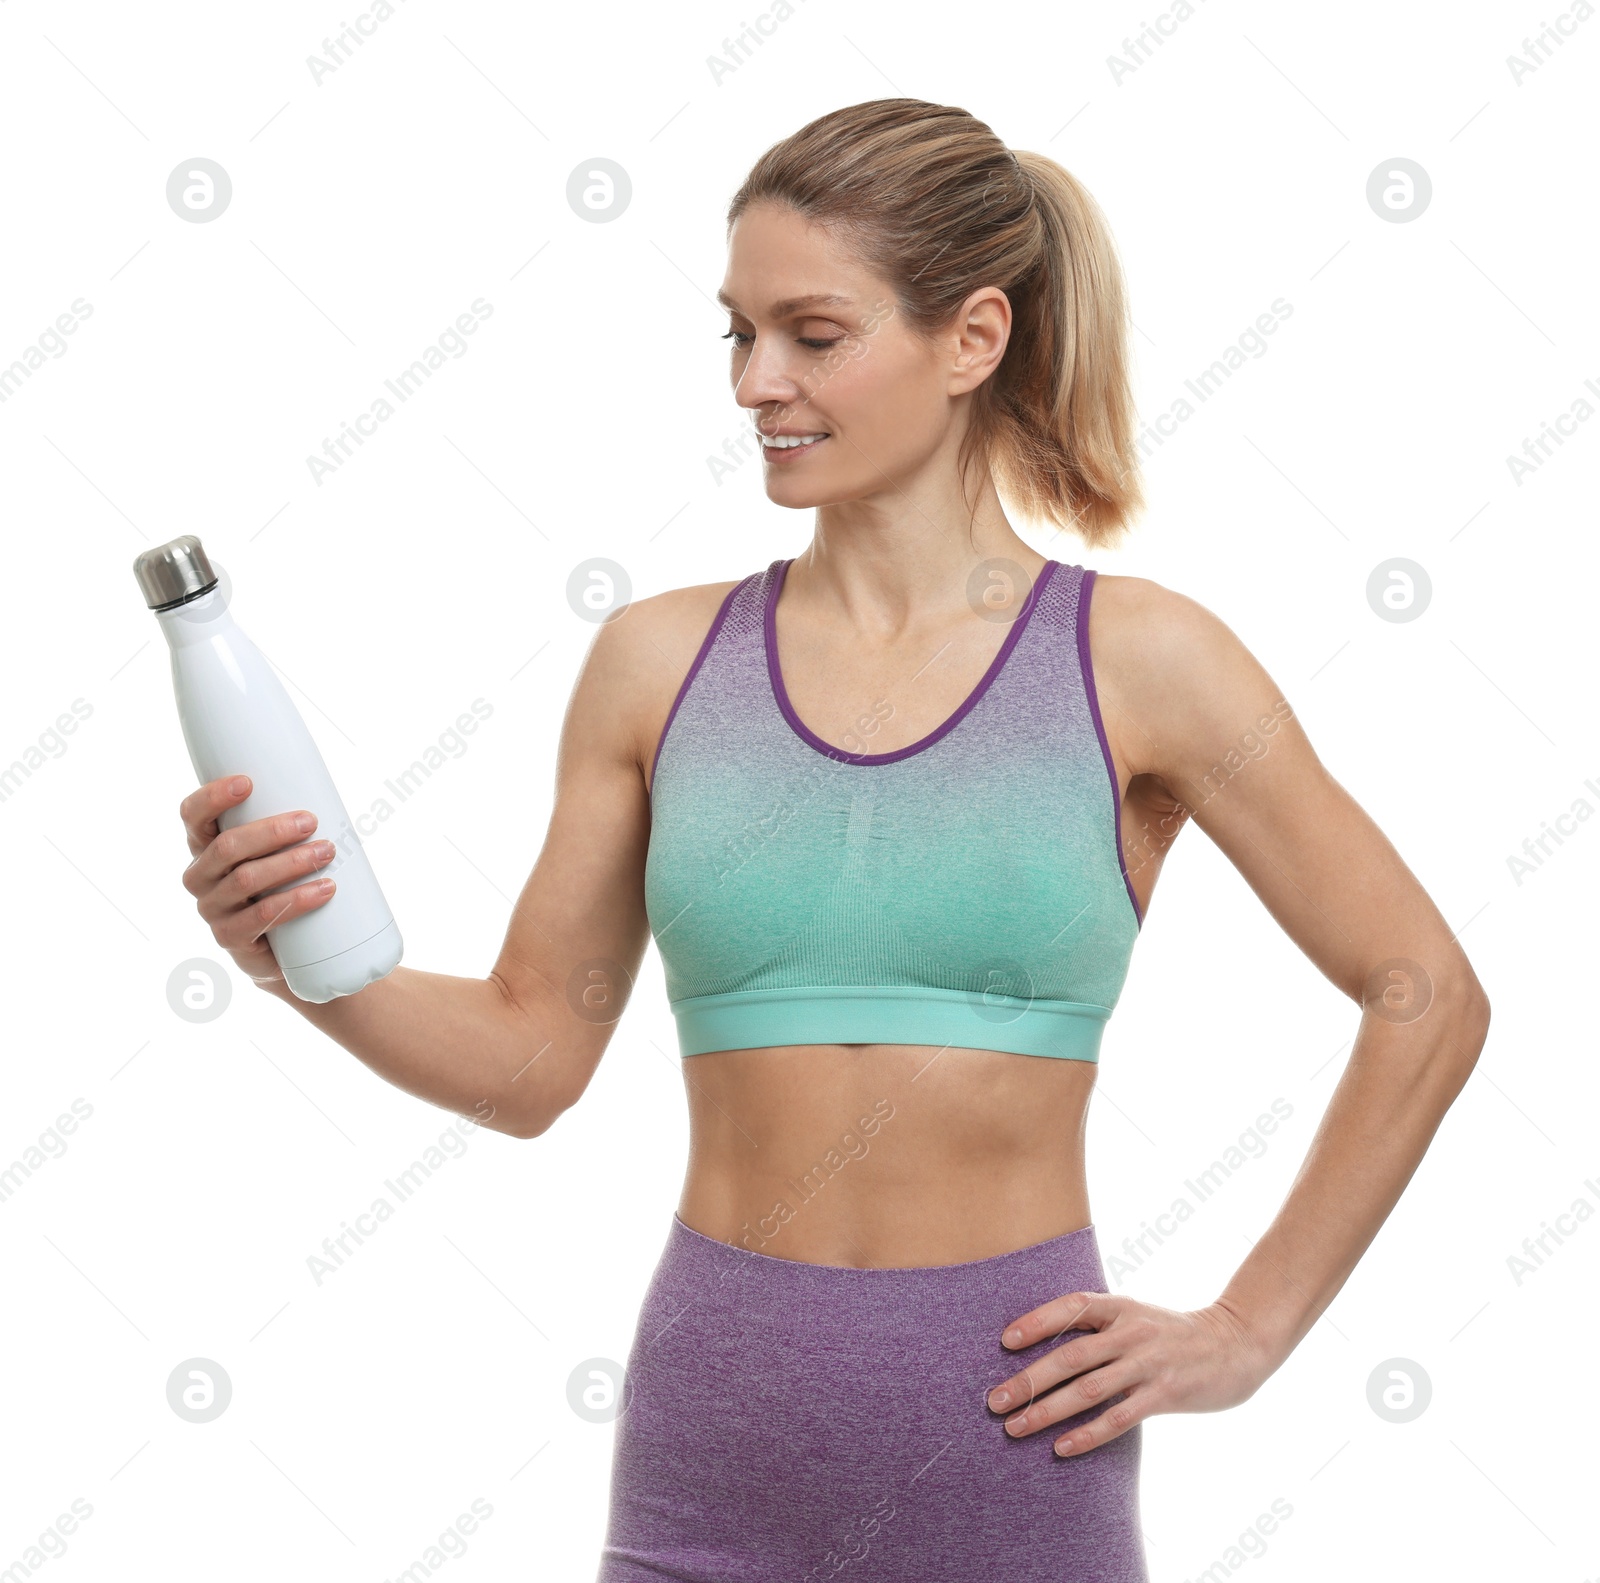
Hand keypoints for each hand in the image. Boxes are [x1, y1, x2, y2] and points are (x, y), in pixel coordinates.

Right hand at [178, 774, 338, 992]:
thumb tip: (327, 790)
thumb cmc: (283, 884)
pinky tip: (324, 890)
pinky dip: (296, 900)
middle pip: (226, 847)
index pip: (193, 817)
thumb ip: (284, 826)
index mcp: (205, 848)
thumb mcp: (276, 851)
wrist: (284, 949)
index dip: (212, 797)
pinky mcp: (231, 937)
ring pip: (245, 880)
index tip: (248, 782)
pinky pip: (260, 917)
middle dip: (270, 831)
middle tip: (310, 821)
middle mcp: (201, 877)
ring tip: (327, 852)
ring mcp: (212, 909)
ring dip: (290, 863)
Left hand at [986, 1292, 1273, 1456]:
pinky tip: (1061, 1448)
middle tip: (994, 1401)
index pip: (1072, 1307)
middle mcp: (1131, 1332)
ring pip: (1089, 1391)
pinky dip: (1087, 1435)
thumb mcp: (1135, 1314)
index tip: (1004, 1342)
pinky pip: (1119, 1419)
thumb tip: (1044, 1342)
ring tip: (1015, 1427)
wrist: (1234, 1345)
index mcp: (1120, 1306)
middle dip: (1029, 1380)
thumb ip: (1098, 1325)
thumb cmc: (1171, 1332)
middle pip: (1071, 1356)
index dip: (1037, 1321)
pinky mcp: (1165, 1394)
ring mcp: (1149, 1364)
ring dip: (1048, 1411)